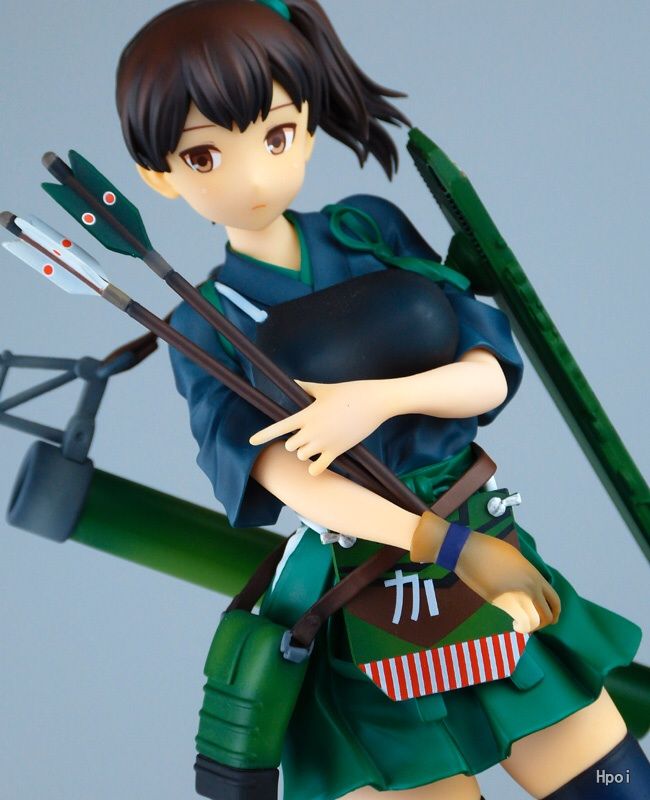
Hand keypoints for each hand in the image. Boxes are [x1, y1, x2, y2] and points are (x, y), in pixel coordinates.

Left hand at [249, 378, 391, 475]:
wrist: (374, 402)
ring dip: (305, 452)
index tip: (251, 441)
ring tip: (315, 444)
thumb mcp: (326, 389)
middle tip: (305, 435)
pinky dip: (315, 468)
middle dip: (294, 442)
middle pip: (290, 445)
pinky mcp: (337, 451)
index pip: (279, 427)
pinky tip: (316, 465)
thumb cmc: (351, 392)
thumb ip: (306, 387)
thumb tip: (294, 381)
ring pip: (302, 456)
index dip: (263, 435)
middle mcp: (313, 431)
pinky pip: (318, 468)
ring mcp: (325, 443)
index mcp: (307, 414)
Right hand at [454, 532, 560, 633]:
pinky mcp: (502, 603)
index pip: (555, 600)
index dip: (555, 612)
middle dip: (544, 623)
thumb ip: (526, 574)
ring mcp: (518, 597)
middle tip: (535, 624)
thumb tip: (527, 585)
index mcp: (535, 576)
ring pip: (535, 622)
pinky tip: (513, 624)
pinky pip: (520, 621)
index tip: (552, 618)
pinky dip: (520, 626)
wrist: (470, 551)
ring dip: (531, 627)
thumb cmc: (490, 549)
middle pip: (547, 615)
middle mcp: (531, 588)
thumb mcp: (516, 560)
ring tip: (521, 624)